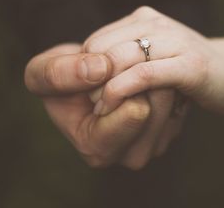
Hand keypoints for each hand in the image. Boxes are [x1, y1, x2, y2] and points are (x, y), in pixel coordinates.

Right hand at [24, 44, 184, 169]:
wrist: (86, 78)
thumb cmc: (62, 79)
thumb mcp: (42, 74)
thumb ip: (59, 74)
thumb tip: (101, 67)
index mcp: (97, 148)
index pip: (136, 111)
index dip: (120, 80)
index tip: (103, 68)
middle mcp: (130, 154)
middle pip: (160, 105)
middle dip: (139, 74)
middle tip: (117, 69)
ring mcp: (153, 142)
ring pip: (173, 96)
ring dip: (153, 71)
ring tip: (128, 69)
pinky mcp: (170, 127)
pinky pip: (181, 93)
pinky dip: (164, 76)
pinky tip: (144, 77)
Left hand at [83, 6, 223, 115]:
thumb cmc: (188, 70)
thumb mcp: (154, 57)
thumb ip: (127, 57)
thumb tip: (90, 73)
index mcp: (144, 20)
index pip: (97, 40)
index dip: (85, 68)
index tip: (87, 92)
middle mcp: (157, 24)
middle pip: (103, 48)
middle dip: (90, 79)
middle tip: (90, 103)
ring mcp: (175, 42)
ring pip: (120, 59)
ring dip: (102, 88)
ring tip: (100, 109)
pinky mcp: (190, 65)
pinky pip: (145, 74)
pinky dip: (122, 91)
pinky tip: (113, 106)